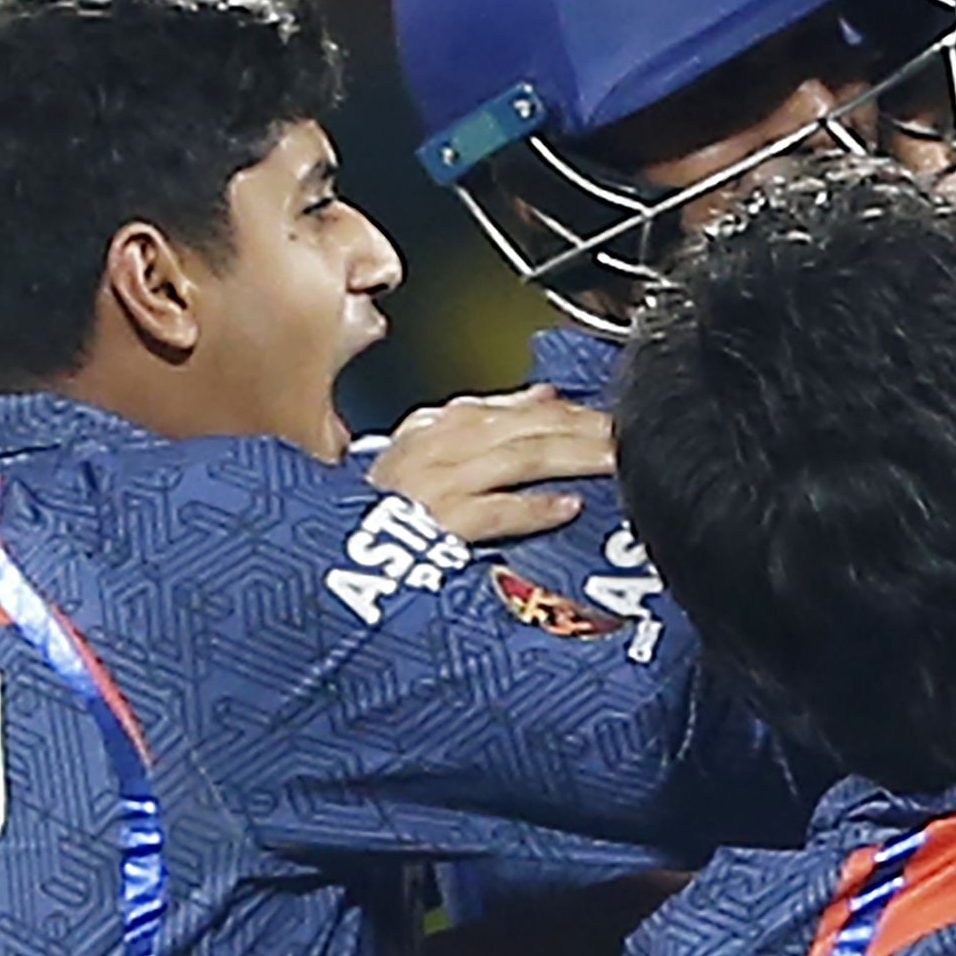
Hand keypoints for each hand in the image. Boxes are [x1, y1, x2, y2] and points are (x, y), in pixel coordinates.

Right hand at [369, 385, 615, 545]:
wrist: (326, 559)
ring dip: (574, 455)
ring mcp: (434, 485)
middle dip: (584, 427)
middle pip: (526, 426)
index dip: (567, 408)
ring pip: (519, 457)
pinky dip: (532, 507)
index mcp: (434, 427)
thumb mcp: (426, 453)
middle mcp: (436, 447)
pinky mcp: (434, 527)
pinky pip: (492, 511)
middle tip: (628, 431)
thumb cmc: (379, 512)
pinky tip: (566, 506)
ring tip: (616, 458)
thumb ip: (487, 422)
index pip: (512, 407)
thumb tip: (546, 397)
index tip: (609, 413)